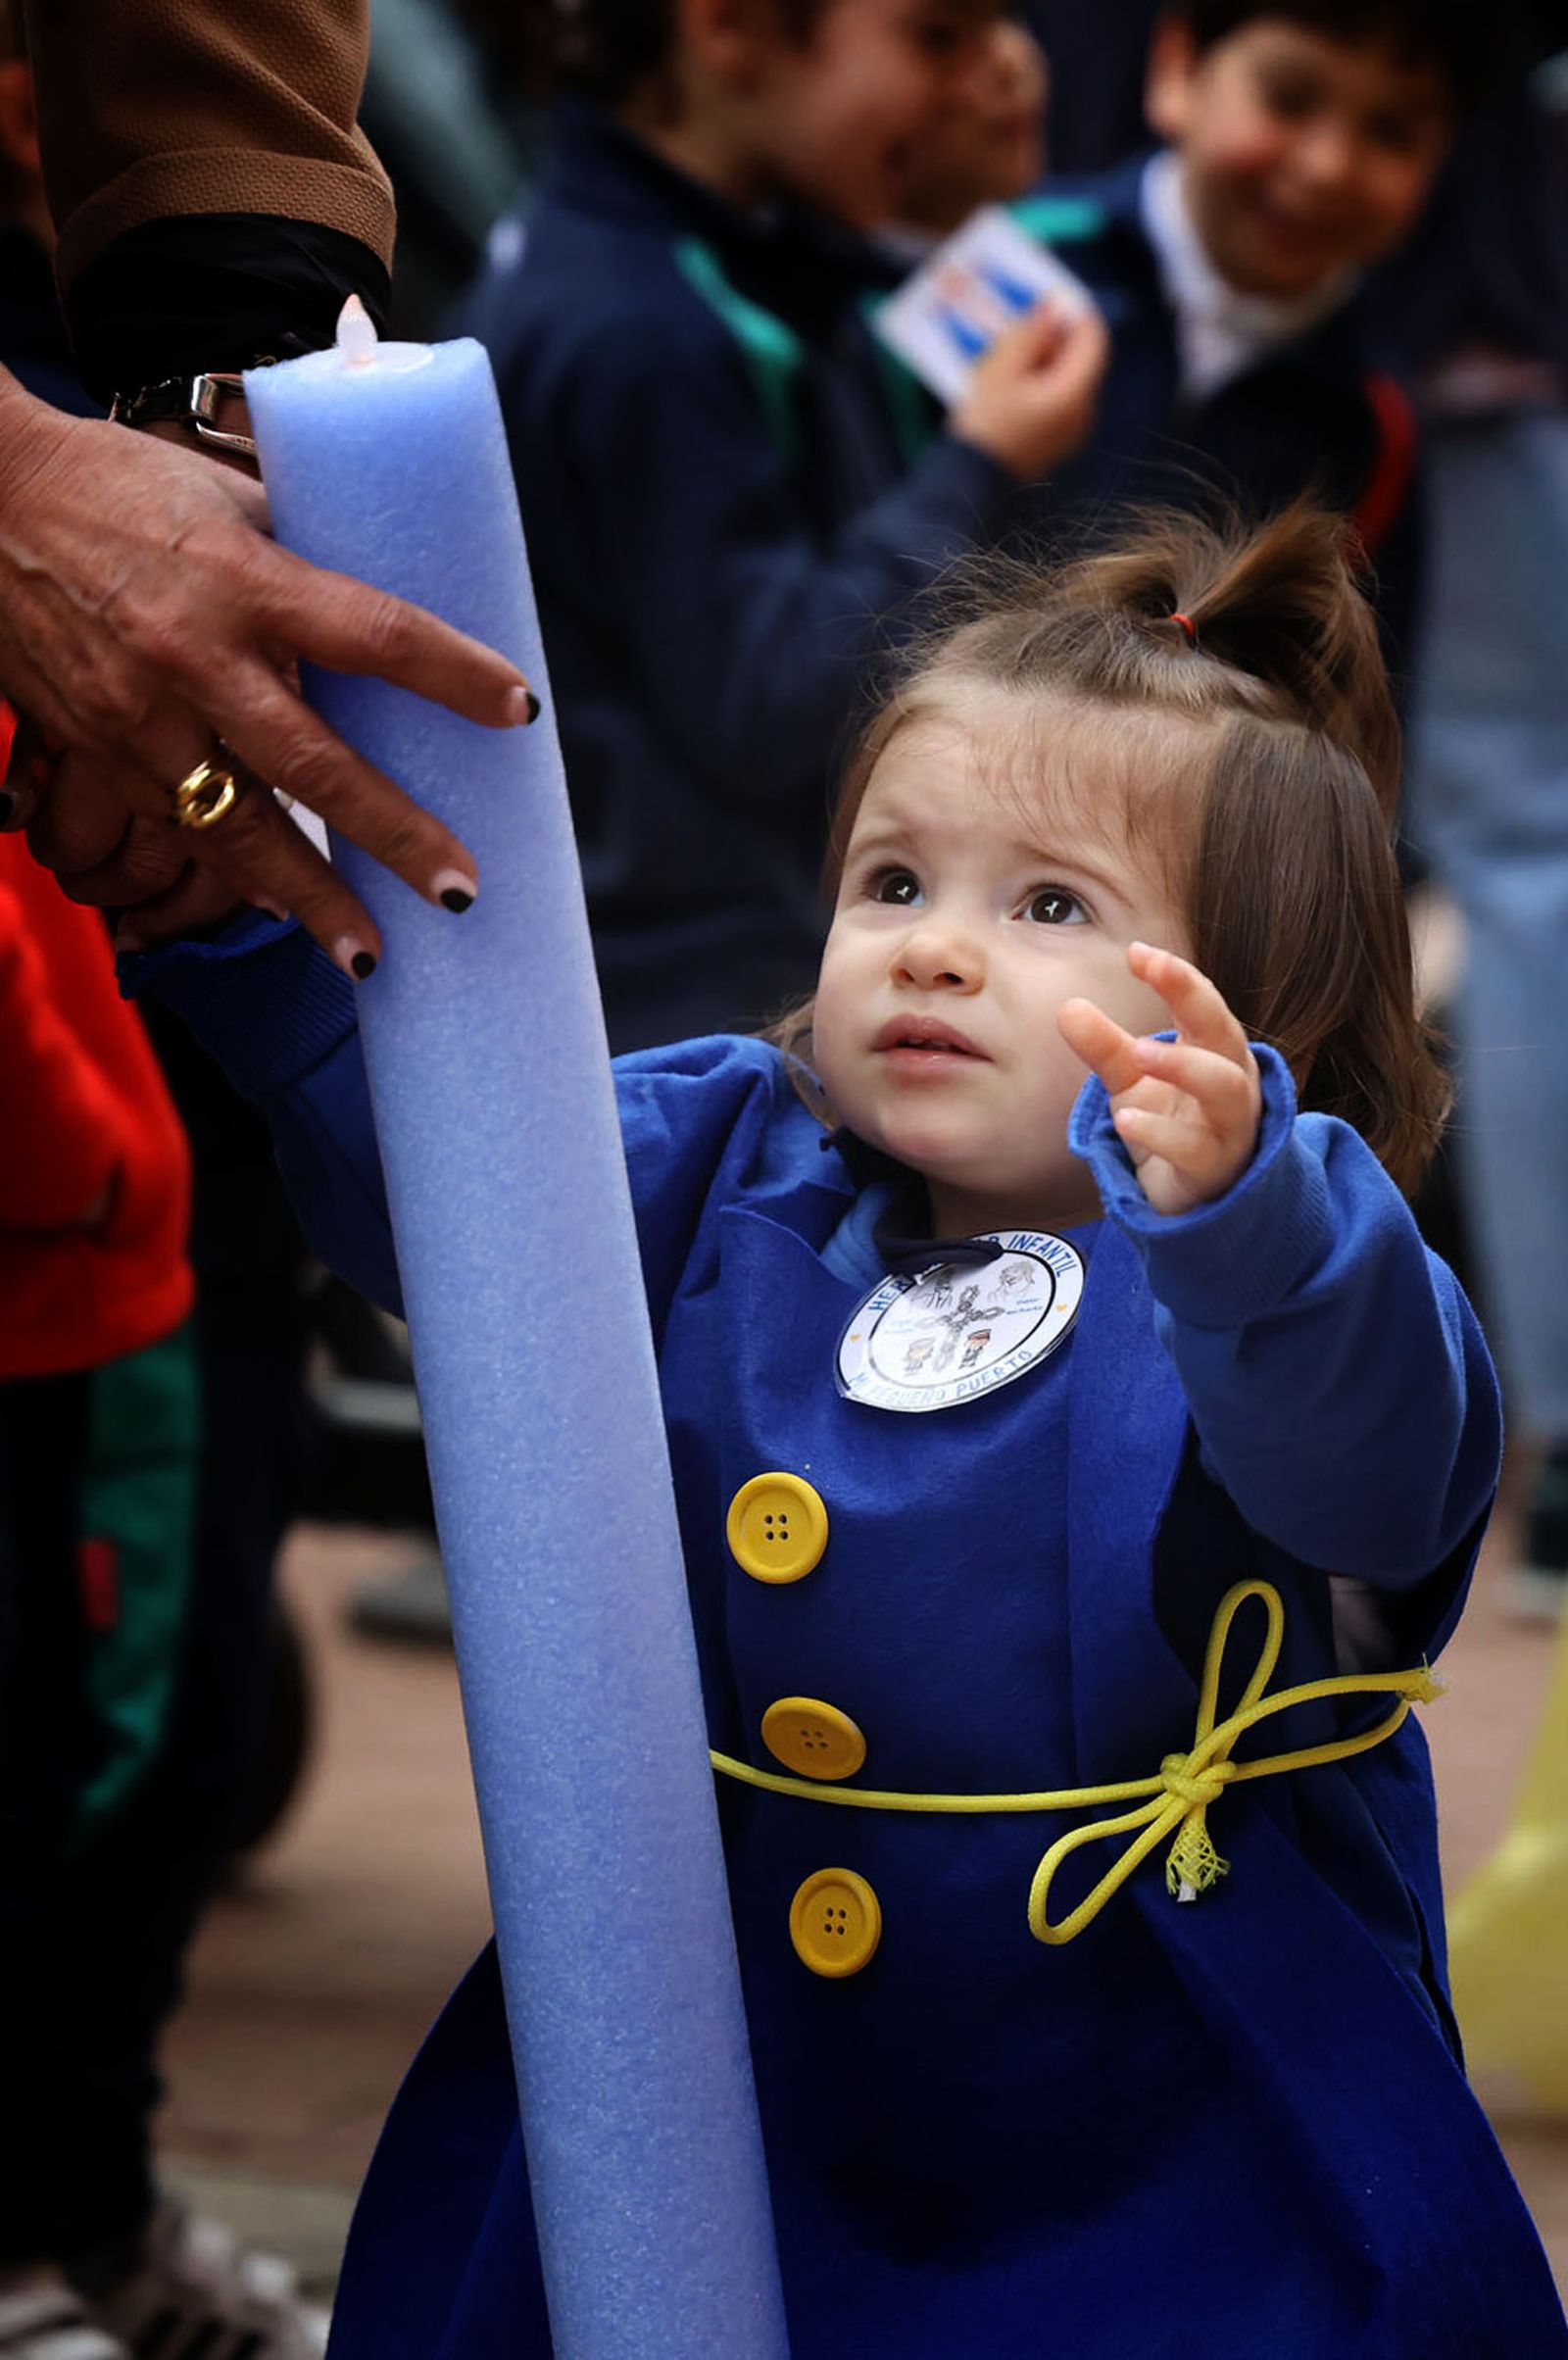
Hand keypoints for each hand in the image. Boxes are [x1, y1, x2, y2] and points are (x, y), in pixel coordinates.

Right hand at [0, 374, 537, 970]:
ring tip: (371, 958)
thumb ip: (303, 560)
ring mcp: (139, 716)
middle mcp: (194, 655)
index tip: (521, 711)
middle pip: (313, 764)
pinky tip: (280, 911)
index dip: (453, 674)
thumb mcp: (225, 500)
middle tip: (460, 891)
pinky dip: (231, 878)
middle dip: (391, 835)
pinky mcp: (94, 751)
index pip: (374, 632)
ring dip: (310, 899)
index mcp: (243, 576)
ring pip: (236, 829)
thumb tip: (387, 617)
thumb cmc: (119, 486)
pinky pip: (172, 833)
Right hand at [950, 298, 1108, 482]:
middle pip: (1082, 359)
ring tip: (1010, 362)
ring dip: (1046, 362)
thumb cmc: (986, 423)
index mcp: (1076, 393)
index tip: (1051, 300)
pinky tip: (1013, 388)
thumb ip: (1032, 332)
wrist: (973, 481)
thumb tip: (1053, 307)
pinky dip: (1043, 385)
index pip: (1094, 339)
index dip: (1077, 313)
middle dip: (1056, 339)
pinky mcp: (1060, 442)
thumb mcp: (1003, 368)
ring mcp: (1075, 430)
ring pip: (1069, 379)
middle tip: (1020, 333)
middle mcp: (1085, 412)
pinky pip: (1060, 401)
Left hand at [1057, 943, 1261, 1215]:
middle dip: (1195, 998)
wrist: (1193, 1197)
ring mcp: (1229, 1127)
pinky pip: (1196, 1149)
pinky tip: (1125, 1119)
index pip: (1203, 1004)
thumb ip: (1105, 1047)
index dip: (1177, 976)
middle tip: (1155, 972)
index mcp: (1215, 1051)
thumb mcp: (1132, 1081)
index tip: (1138, 952)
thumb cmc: (1172, 1124)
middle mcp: (1232, 1081)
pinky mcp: (1214, 1169)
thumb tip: (1068, 1008)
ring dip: (1183, 1065)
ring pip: (1223, 1088)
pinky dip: (1161, 1133)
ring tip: (1137, 1051)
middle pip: (1225, 1033)